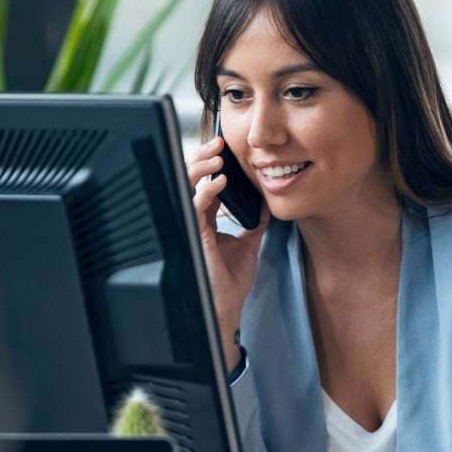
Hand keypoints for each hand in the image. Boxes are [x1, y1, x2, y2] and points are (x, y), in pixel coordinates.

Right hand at [186, 137, 269, 370]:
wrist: (226, 308)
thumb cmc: (230, 282)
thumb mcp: (248, 244)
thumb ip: (254, 222)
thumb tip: (266, 202)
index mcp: (204, 220)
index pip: (203, 184)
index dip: (212, 164)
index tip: (225, 149)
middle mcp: (195, 221)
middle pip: (188, 180)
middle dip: (201, 157)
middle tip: (218, 143)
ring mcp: (191, 228)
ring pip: (185, 188)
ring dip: (200, 167)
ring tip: (217, 155)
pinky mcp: (194, 237)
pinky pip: (194, 207)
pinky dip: (206, 191)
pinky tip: (220, 182)